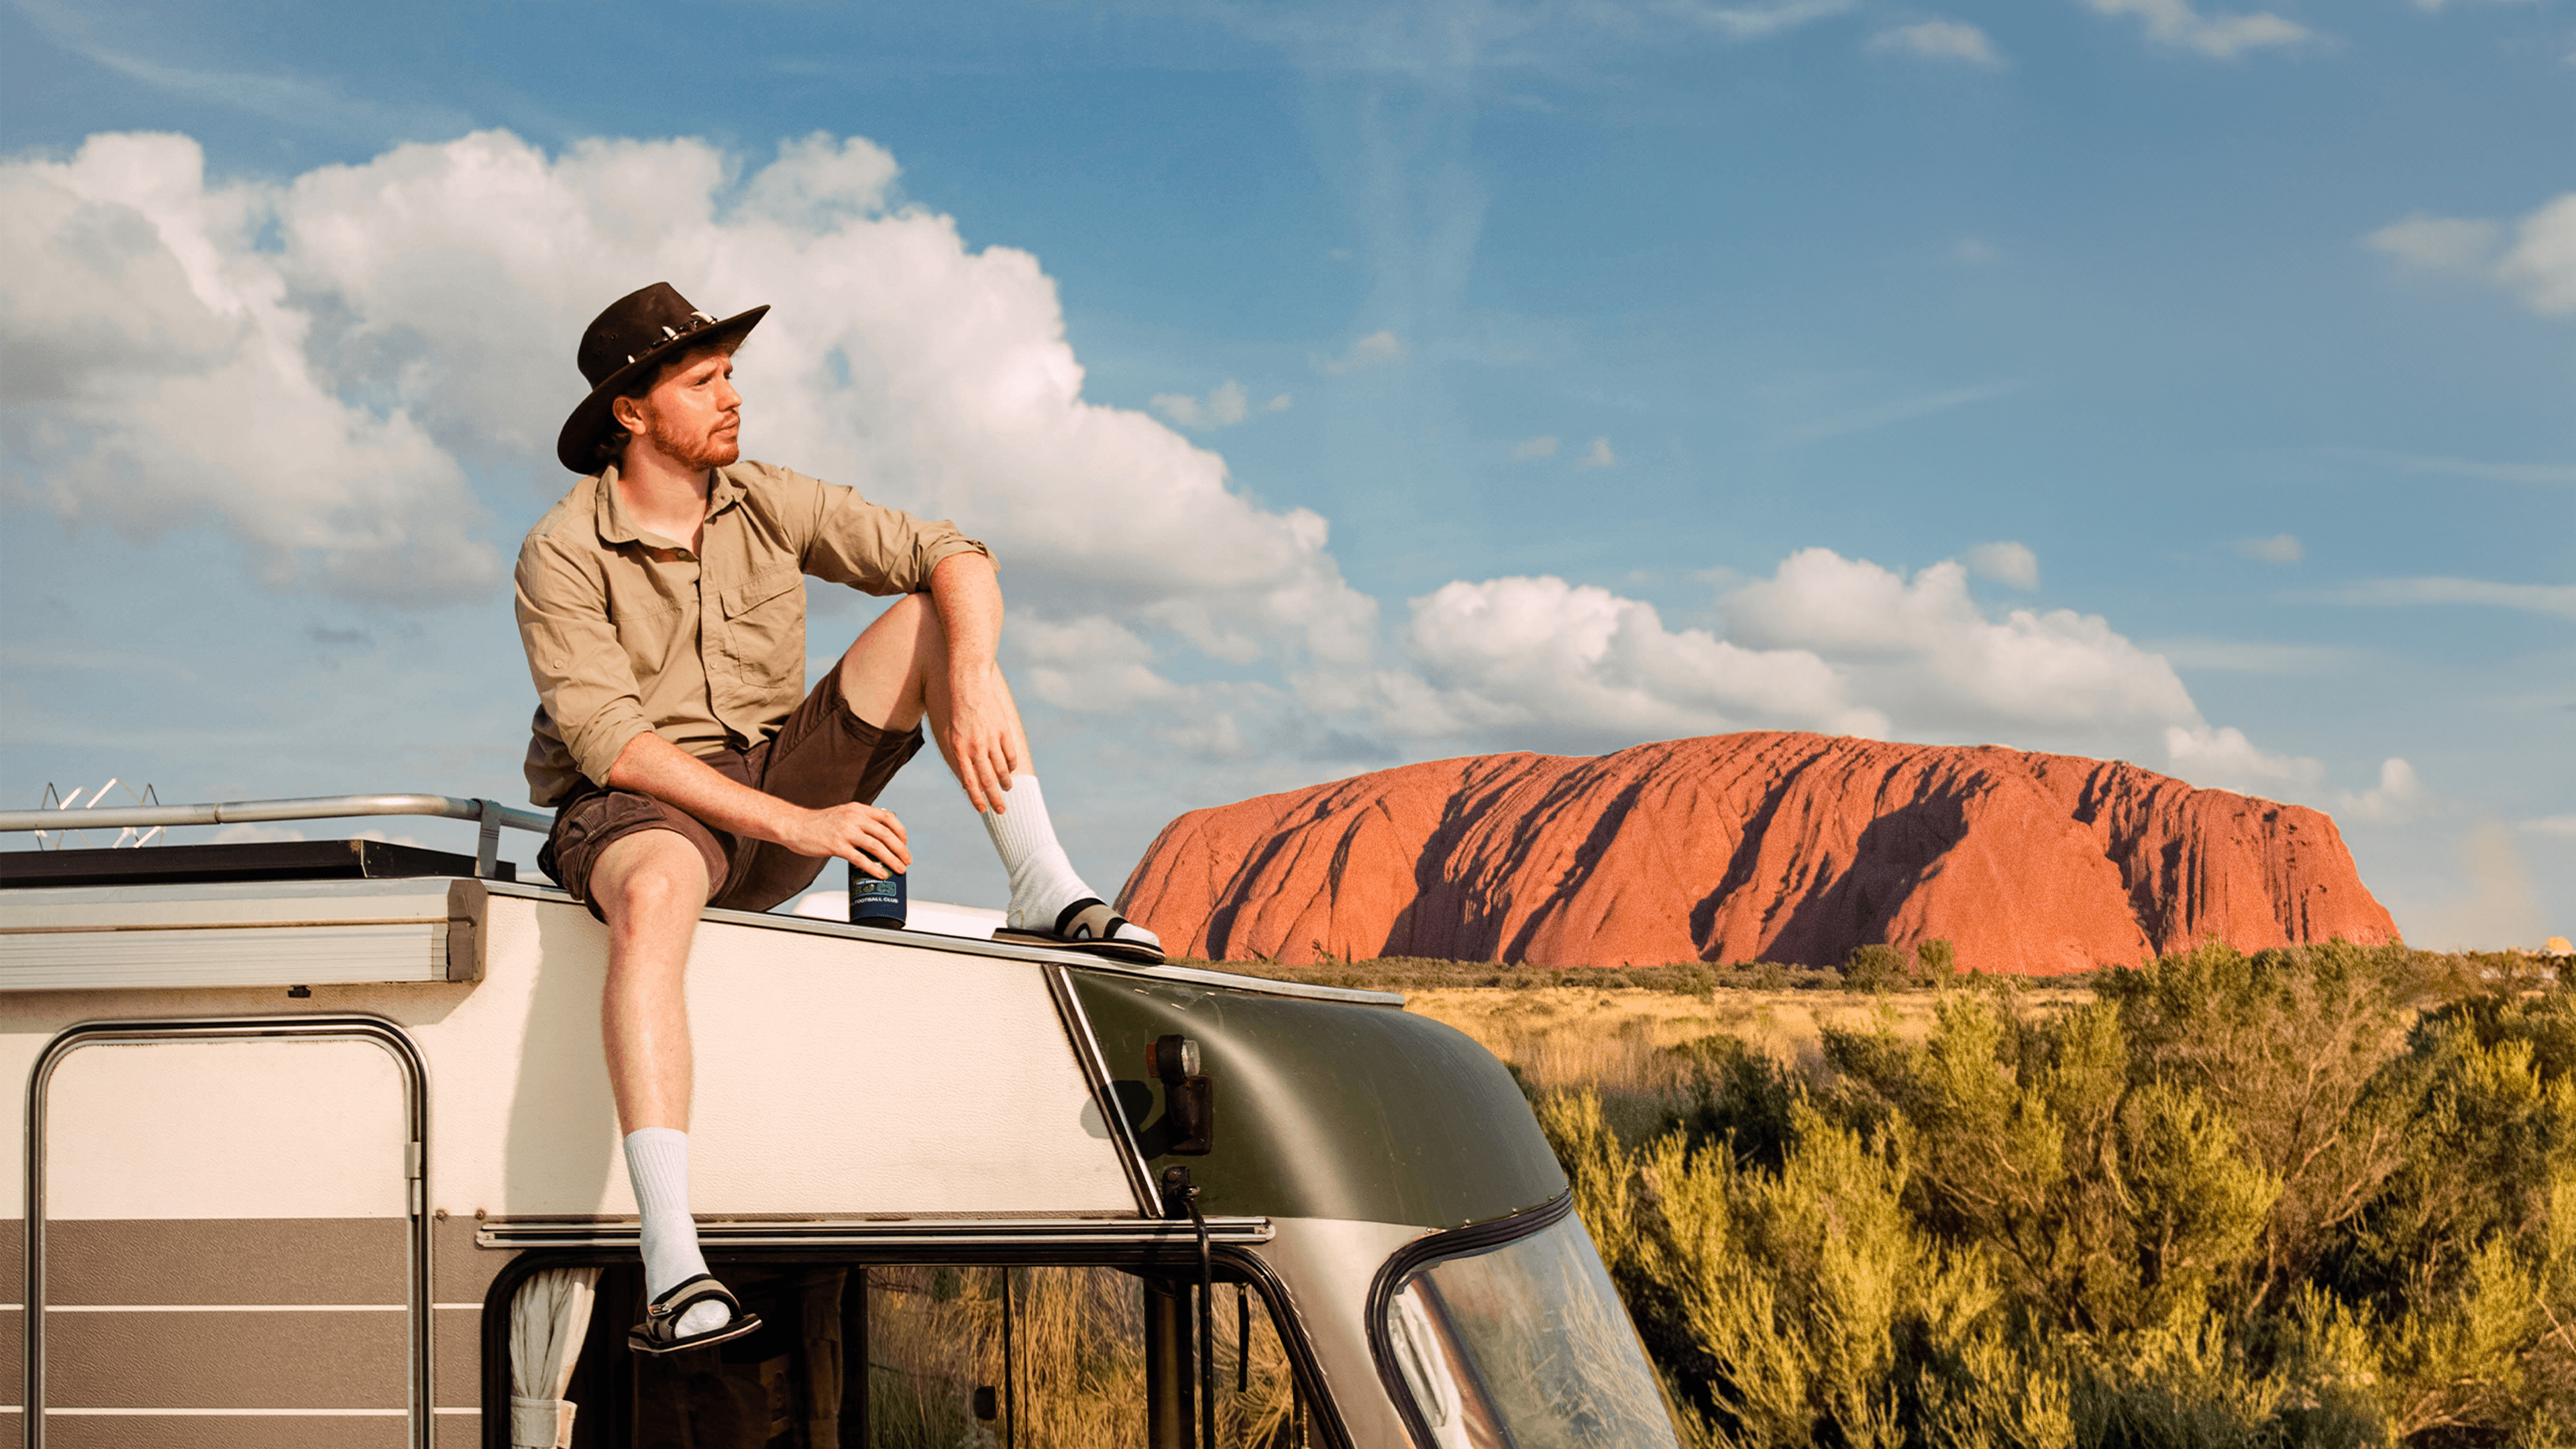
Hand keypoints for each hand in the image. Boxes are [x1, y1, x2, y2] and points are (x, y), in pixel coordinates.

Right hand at [783, 801, 910, 877]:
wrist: (794, 825)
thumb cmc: (818, 823)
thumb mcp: (843, 814)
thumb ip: (860, 820)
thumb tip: (878, 835)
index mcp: (858, 809)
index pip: (888, 817)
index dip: (900, 831)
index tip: (904, 842)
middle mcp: (854, 817)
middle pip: (886, 834)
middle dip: (900, 849)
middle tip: (907, 860)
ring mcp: (845, 831)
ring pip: (877, 846)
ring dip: (892, 859)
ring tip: (899, 869)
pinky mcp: (836, 845)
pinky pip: (860, 858)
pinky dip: (873, 867)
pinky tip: (880, 874)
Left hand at [941, 665, 1022, 814]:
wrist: (965, 679)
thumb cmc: (948, 705)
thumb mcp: (943, 732)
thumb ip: (953, 757)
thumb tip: (963, 780)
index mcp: (958, 749)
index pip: (969, 782)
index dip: (977, 798)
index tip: (983, 810)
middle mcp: (975, 747)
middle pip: (988, 780)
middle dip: (995, 799)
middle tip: (1001, 812)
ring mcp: (991, 738)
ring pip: (1001, 768)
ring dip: (1005, 782)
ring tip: (1008, 790)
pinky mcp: (1002, 728)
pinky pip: (1009, 753)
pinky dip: (1011, 764)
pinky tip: (1010, 770)